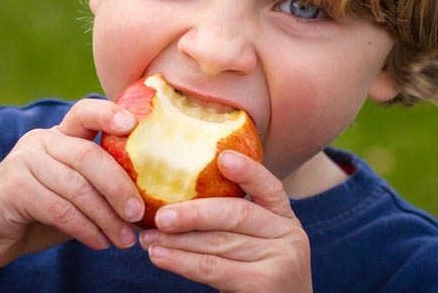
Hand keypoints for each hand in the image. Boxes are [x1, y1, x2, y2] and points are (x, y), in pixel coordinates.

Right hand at [0, 98, 145, 291]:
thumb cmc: (38, 213)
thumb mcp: (73, 194)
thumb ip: (99, 187)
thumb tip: (148, 202)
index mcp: (59, 135)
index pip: (85, 112)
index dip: (109, 113)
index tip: (133, 125)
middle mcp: (40, 141)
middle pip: (88, 155)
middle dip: (120, 186)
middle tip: (139, 214)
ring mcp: (23, 162)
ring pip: (76, 186)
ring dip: (106, 217)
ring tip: (124, 239)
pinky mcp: (12, 188)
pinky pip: (59, 208)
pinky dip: (84, 228)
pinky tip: (99, 242)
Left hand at [138, 151, 312, 292]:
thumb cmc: (257, 279)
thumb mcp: (257, 245)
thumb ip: (234, 224)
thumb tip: (176, 200)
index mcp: (285, 219)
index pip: (270, 187)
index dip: (248, 171)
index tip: (222, 157)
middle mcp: (289, 235)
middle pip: (236, 214)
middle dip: (192, 212)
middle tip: (158, 215)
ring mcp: (280, 260)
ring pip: (218, 243)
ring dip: (177, 240)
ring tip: (148, 239)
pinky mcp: (265, 284)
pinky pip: (213, 268)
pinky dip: (181, 261)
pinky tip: (160, 256)